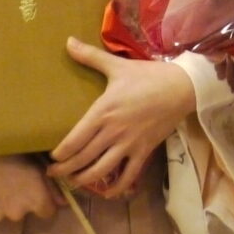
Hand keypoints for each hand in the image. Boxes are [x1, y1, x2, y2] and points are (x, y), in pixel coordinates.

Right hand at [0, 154, 60, 222]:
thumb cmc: (15, 152)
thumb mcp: (39, 167)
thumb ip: (53, 188)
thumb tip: (63, 202)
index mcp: (36, 203)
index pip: (47, 212)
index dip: (43, 202)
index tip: (36, 191)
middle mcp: (17, 214)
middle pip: (23, 213)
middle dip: (21, 203)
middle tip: (14, 183)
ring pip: (4, 212)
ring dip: (3, 203)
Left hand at [45, 40, 196, 197]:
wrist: (182, 87)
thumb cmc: (147, 76)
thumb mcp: (117, 66)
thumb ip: (90, 56)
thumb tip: (67, 41)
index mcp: (103, 112)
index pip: (74, 140)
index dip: (60, 154)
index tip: (52, 158)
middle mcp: (113, 132)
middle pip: (83, 159)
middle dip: (65, 170)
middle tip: (53, 175)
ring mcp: (129, 144)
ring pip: (102, 171)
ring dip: (85, 180)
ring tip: (74, 182)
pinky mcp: (144, 151)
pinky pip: (128, 175)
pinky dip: (117, 187)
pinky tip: (108, 193)